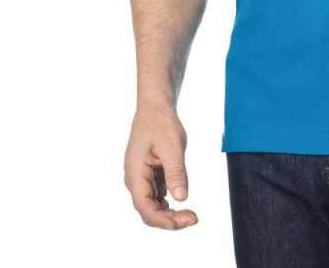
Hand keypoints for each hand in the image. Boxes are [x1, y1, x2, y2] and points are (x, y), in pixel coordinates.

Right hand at [124, 103, 197, 229]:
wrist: (156, 107)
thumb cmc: (161, 123)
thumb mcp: (172, 146)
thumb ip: (176, 172)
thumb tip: (182, 198)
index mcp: (135, 173)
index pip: (144, 207)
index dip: (163, 220)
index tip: (185, 220)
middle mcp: (135, 179)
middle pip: (148, 210)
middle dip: (169, 220)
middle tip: (193, 219)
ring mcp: (142, 178)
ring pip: (153, 205)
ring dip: (170, 213)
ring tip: (191, 214)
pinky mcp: (150, 175)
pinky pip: (157, 195)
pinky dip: (169, 202)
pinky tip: (183, 200)